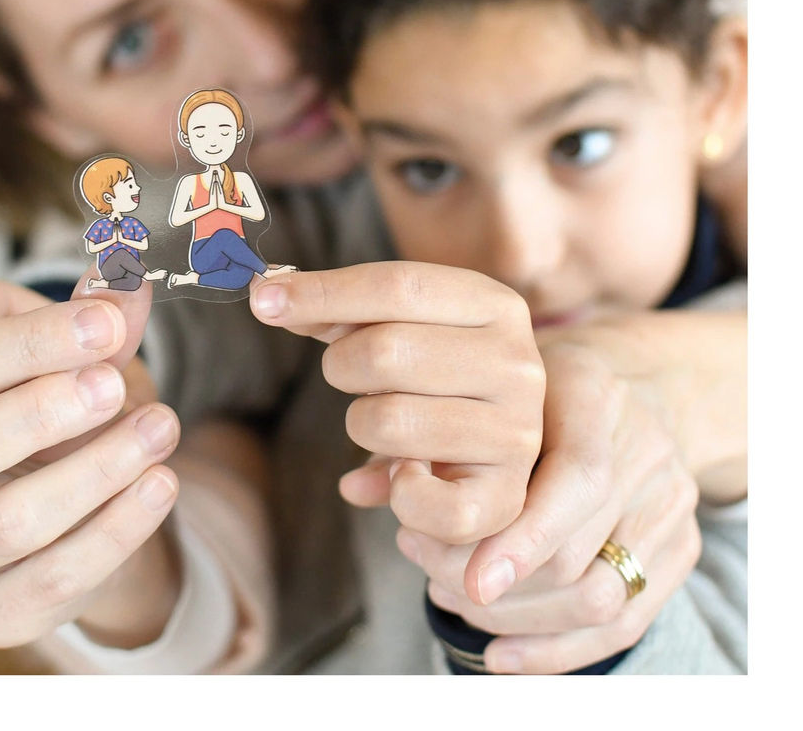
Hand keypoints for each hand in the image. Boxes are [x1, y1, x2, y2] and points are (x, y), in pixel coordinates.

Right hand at [0, 269, 179, 648]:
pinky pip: (50, 583)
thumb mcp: (70, 356)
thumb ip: (95, 316)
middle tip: (112, 384)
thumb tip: (128, 272)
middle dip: (36, 415)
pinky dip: (115, 531)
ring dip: (93, 473)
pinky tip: (160, 484)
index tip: (103, 321)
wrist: (75, 507)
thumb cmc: (52, 415)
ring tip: (161, 427)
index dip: (26, 344)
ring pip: (3, 527)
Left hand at [250, 262, 544, 543]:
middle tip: (353, 377)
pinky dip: (398, 495)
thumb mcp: (399, 326)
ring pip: (388, 422)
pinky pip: (428, 505)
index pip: (397, 286)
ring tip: (386, 424)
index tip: (263, 300)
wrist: (505, 439)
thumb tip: (267, 296)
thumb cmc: (434, 373)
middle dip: (343, 367)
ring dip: (362, 427)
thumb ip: (337, 310)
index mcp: (494, 305)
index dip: (322, 292)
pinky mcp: (505, 497)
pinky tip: (403, 478)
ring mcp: (516, 433)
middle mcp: (517, 364)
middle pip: (384, 352)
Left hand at [391, 339, 701, 673]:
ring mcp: (672, 502)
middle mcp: (647, 450)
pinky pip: (628, 621)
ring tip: (448, 594)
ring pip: (602, 597)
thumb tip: (355, 488)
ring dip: (516, 617)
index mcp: (597, 397)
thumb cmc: (543, 382)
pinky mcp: (680, 546)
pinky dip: (559, 648)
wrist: (637, 381)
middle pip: (580, 552)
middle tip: (422, 563)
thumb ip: (427, 435)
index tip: (469, 582)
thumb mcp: (489, 385)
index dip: (524, 538)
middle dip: (494, 582)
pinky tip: (500, 653)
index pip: (579, 478)